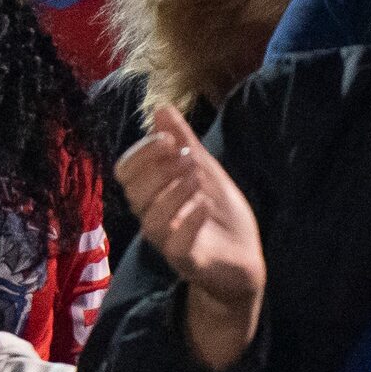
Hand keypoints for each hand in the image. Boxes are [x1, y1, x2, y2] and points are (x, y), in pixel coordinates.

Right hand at [114, 103, 265, 370]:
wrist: (245, 260)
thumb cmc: (218, 215)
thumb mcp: (204, 171)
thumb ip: (183, 142)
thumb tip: (160, 107)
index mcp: (152, 195)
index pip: (125, 171)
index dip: (142, 152)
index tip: (169, 138)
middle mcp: (154, 219)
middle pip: (134, 193)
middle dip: (159, 168)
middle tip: (190, 157)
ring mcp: (170, 243)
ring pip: (151, 221)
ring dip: (173, 192)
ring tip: (198, 178)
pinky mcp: (190, 263)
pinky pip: (176, 247)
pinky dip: (188, 222)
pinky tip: (204, 204)